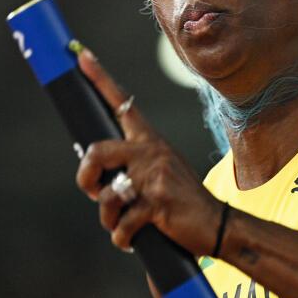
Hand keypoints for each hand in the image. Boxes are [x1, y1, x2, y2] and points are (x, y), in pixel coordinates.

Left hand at [73, 47, 224, 256]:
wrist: (217, 225)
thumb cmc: (180, 201)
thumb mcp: (160, 173)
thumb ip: (132, 166)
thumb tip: (95, 176)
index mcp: (151, 142)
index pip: (122, 104)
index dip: (99, 79)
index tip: (81, 56)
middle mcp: (152, 153)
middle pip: (97, 151)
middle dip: (85, 177)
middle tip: (93, 192)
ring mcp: (155, 177)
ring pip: (108, 194)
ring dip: (108, 218)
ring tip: (120, 225)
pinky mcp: (158, 203)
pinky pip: (123, 223)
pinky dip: (122, 238)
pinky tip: (131, 241)